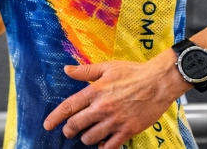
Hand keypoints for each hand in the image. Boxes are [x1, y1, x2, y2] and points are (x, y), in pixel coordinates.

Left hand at [43, 56, 187, 147]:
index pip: (68, 107)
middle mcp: (102, 108)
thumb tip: (66, 70)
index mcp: (95, 91)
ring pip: (90, 138)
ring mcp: (115, 121)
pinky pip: (110, 145)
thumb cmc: (134, 72)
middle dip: (69, 130)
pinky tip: (101, 144)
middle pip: (76, 125)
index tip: (47, 125)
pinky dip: (103, 147)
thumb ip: (85, 71)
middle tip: (69, 131)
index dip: (55, 118)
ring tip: (86, 136)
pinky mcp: (128, 130)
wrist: (159, 82)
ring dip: (85, 139)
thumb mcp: (107, 67)